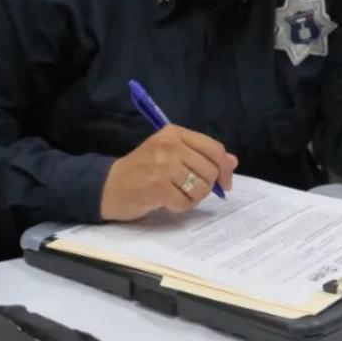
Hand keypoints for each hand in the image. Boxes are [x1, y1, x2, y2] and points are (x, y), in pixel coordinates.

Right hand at [100, 125, 237, 221]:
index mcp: (174, 133)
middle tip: (190, 191)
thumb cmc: (143, 170)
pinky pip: (185, 202)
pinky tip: (166, 202)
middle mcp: (169, 145)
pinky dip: (179, 207)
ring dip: (193, 198)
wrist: (108, 186)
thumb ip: (201, 156)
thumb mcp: (171, 155)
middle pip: (210, 170)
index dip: (225, 168)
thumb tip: (233, 161)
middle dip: (207, 187)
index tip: (226, 183)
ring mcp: (163, 165)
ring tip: (177, 195)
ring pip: (201, 187)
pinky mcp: (157, 186)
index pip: (214, 148)